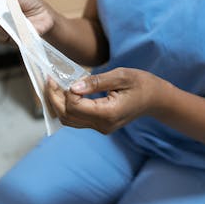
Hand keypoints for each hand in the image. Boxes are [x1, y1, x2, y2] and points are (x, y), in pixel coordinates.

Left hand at [45, 67, 168, 133]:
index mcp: (108, 113)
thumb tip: (73, 86)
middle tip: (49, 79)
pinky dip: (66, 107)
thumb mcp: (121, 76)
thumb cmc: (141, 83)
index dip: (66, 91)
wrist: (155, 99)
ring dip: (57, 103)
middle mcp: (102, 125)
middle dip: (53, 98)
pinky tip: (63, 92)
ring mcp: (100, 128)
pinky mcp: (99, 125)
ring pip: (69, 120)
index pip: (75, 106)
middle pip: (67, 116)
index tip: (63, 76)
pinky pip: (76, 119)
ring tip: (53, 85)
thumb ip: (96, 81)